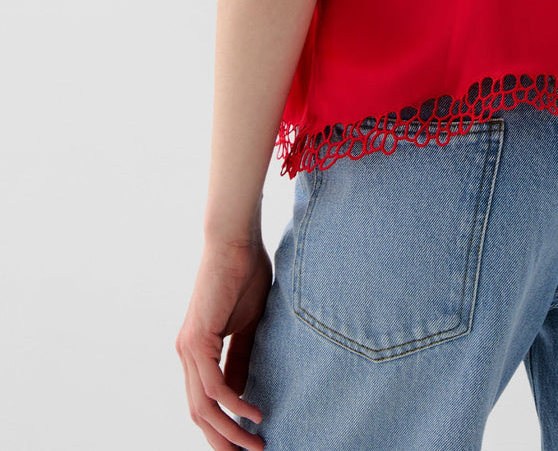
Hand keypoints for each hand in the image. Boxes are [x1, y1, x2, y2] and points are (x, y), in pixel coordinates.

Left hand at [176, 239, 272, 447]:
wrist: (235, 241)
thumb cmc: (244, 274)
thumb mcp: (248, 325)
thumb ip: (241, 359)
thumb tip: (240, 396)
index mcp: (197, 351)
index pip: (205, 401)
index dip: (222, 426)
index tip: (245, 444)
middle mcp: (187, 354)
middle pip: (199, 413)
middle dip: (222, 440)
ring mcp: (189, 348)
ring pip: (204, 406)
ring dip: (230, 431)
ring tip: (256, 445)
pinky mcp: (197, 339)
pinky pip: (214, 385)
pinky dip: (234, 405)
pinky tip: (253, 413)